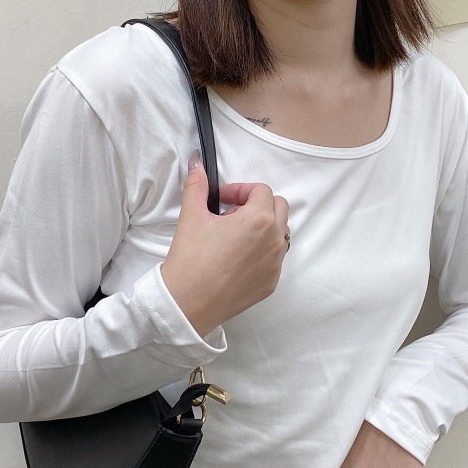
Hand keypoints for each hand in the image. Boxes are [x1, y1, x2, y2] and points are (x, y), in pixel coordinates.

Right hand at [161, 154, 289, 335]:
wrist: (187, 303)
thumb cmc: (190, 259)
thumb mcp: (191, 216)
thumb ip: (197, 185)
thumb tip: (197, 164)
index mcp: (259, 219)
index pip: (260, 190)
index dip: (240, 190)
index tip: (222, 200)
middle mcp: (274, 240)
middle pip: (278, 207)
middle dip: (257, 205)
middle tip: (230, 215)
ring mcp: (276, 263)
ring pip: (280, 233)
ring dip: (262, 227)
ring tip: (233, 237)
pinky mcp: (272, 282)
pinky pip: (274, 258)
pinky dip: (261, 251)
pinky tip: (236, 259)